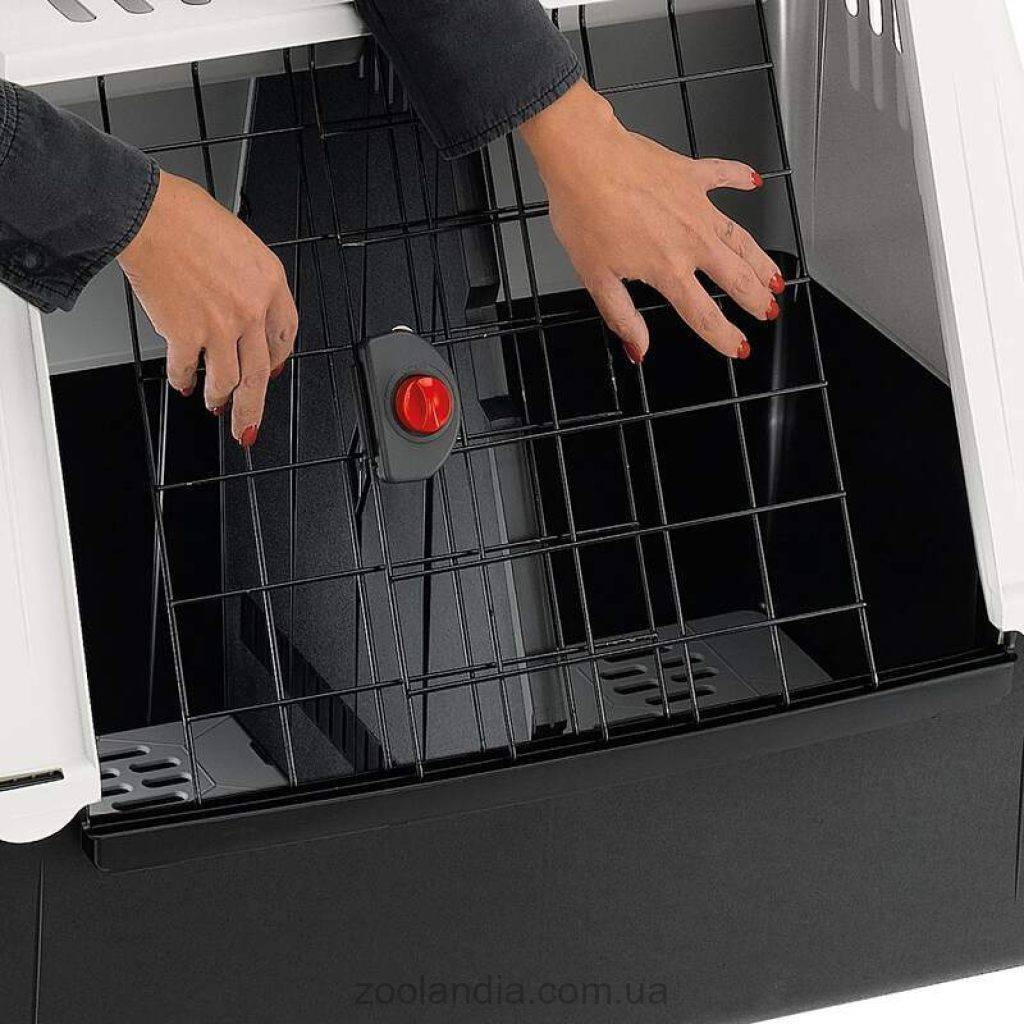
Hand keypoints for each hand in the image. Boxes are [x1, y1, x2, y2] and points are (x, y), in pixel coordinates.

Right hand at [118, 170, 297, 446]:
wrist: (148, 215)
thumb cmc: (186, 217)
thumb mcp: (239, 243)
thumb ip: (247, 279)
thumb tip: (243, 306)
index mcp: (270, 282)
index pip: (286, 333)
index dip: (280, 358)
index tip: (275, 370)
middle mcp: (251, 309)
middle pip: (261, 372)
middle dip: (255, 405)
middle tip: (250, 424)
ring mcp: (221, 326)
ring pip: (230, 381)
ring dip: (220, 398)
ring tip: (215, 405)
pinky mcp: (187, 335)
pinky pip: (188, 369)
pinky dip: (184, 379)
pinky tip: (183, 382)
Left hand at [520, 80, 784, 363]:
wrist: (583, 157)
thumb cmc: (584, 213)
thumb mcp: (596, 278)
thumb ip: (622, 316)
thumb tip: (639, 349)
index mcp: (667, 270)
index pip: (703, 315)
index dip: (724, 337)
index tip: (739, 348)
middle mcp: (691, 240)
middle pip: (735, 278)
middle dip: (756, 299)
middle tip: (769, 311)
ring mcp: (696, 206)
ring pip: (740, 238)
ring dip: (760, 260)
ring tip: (774, 275)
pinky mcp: (689, 175)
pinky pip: (723, 175)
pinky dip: (740, 177)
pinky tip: (754, 183)